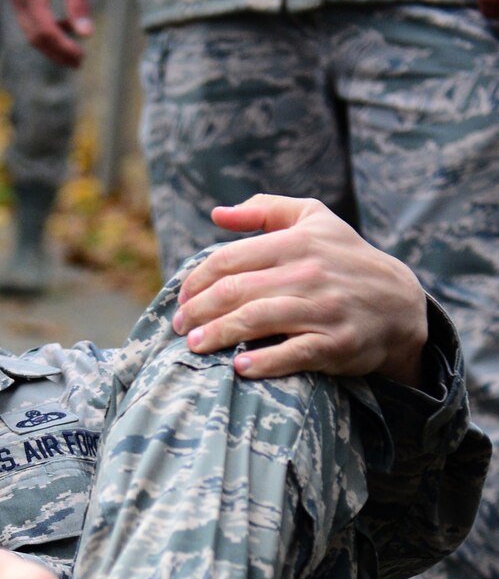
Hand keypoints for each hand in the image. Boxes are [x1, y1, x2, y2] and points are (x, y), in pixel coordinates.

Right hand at [2, 0, 93, 67]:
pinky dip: (47, 32)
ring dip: (52, 46)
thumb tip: (87, 34)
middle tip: (78, 62)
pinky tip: (65, 29)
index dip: (63, 46)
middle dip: (57, 52)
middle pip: (35, 37)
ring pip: (31, 34)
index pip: (46, 29)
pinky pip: (30, 24)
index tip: (80, 56)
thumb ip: (78, 1)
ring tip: (74, 52)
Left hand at [172, 195, 427, 385]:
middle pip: (236, 291)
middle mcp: (308, 273)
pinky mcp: (335, 343)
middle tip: (180, 328)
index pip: (229, 260)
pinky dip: (264, 361)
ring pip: (257, 320)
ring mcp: (322, 309)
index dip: (196, 282)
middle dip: (199, 311)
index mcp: (296, 242)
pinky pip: (294, 353)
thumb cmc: (345, 259)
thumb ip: (266, 211)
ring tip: (194, 346)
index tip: (182, 301)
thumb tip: (218, 214)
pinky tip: (239, 367)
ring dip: (219, 334)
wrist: (398, 303)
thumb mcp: (315, 220)